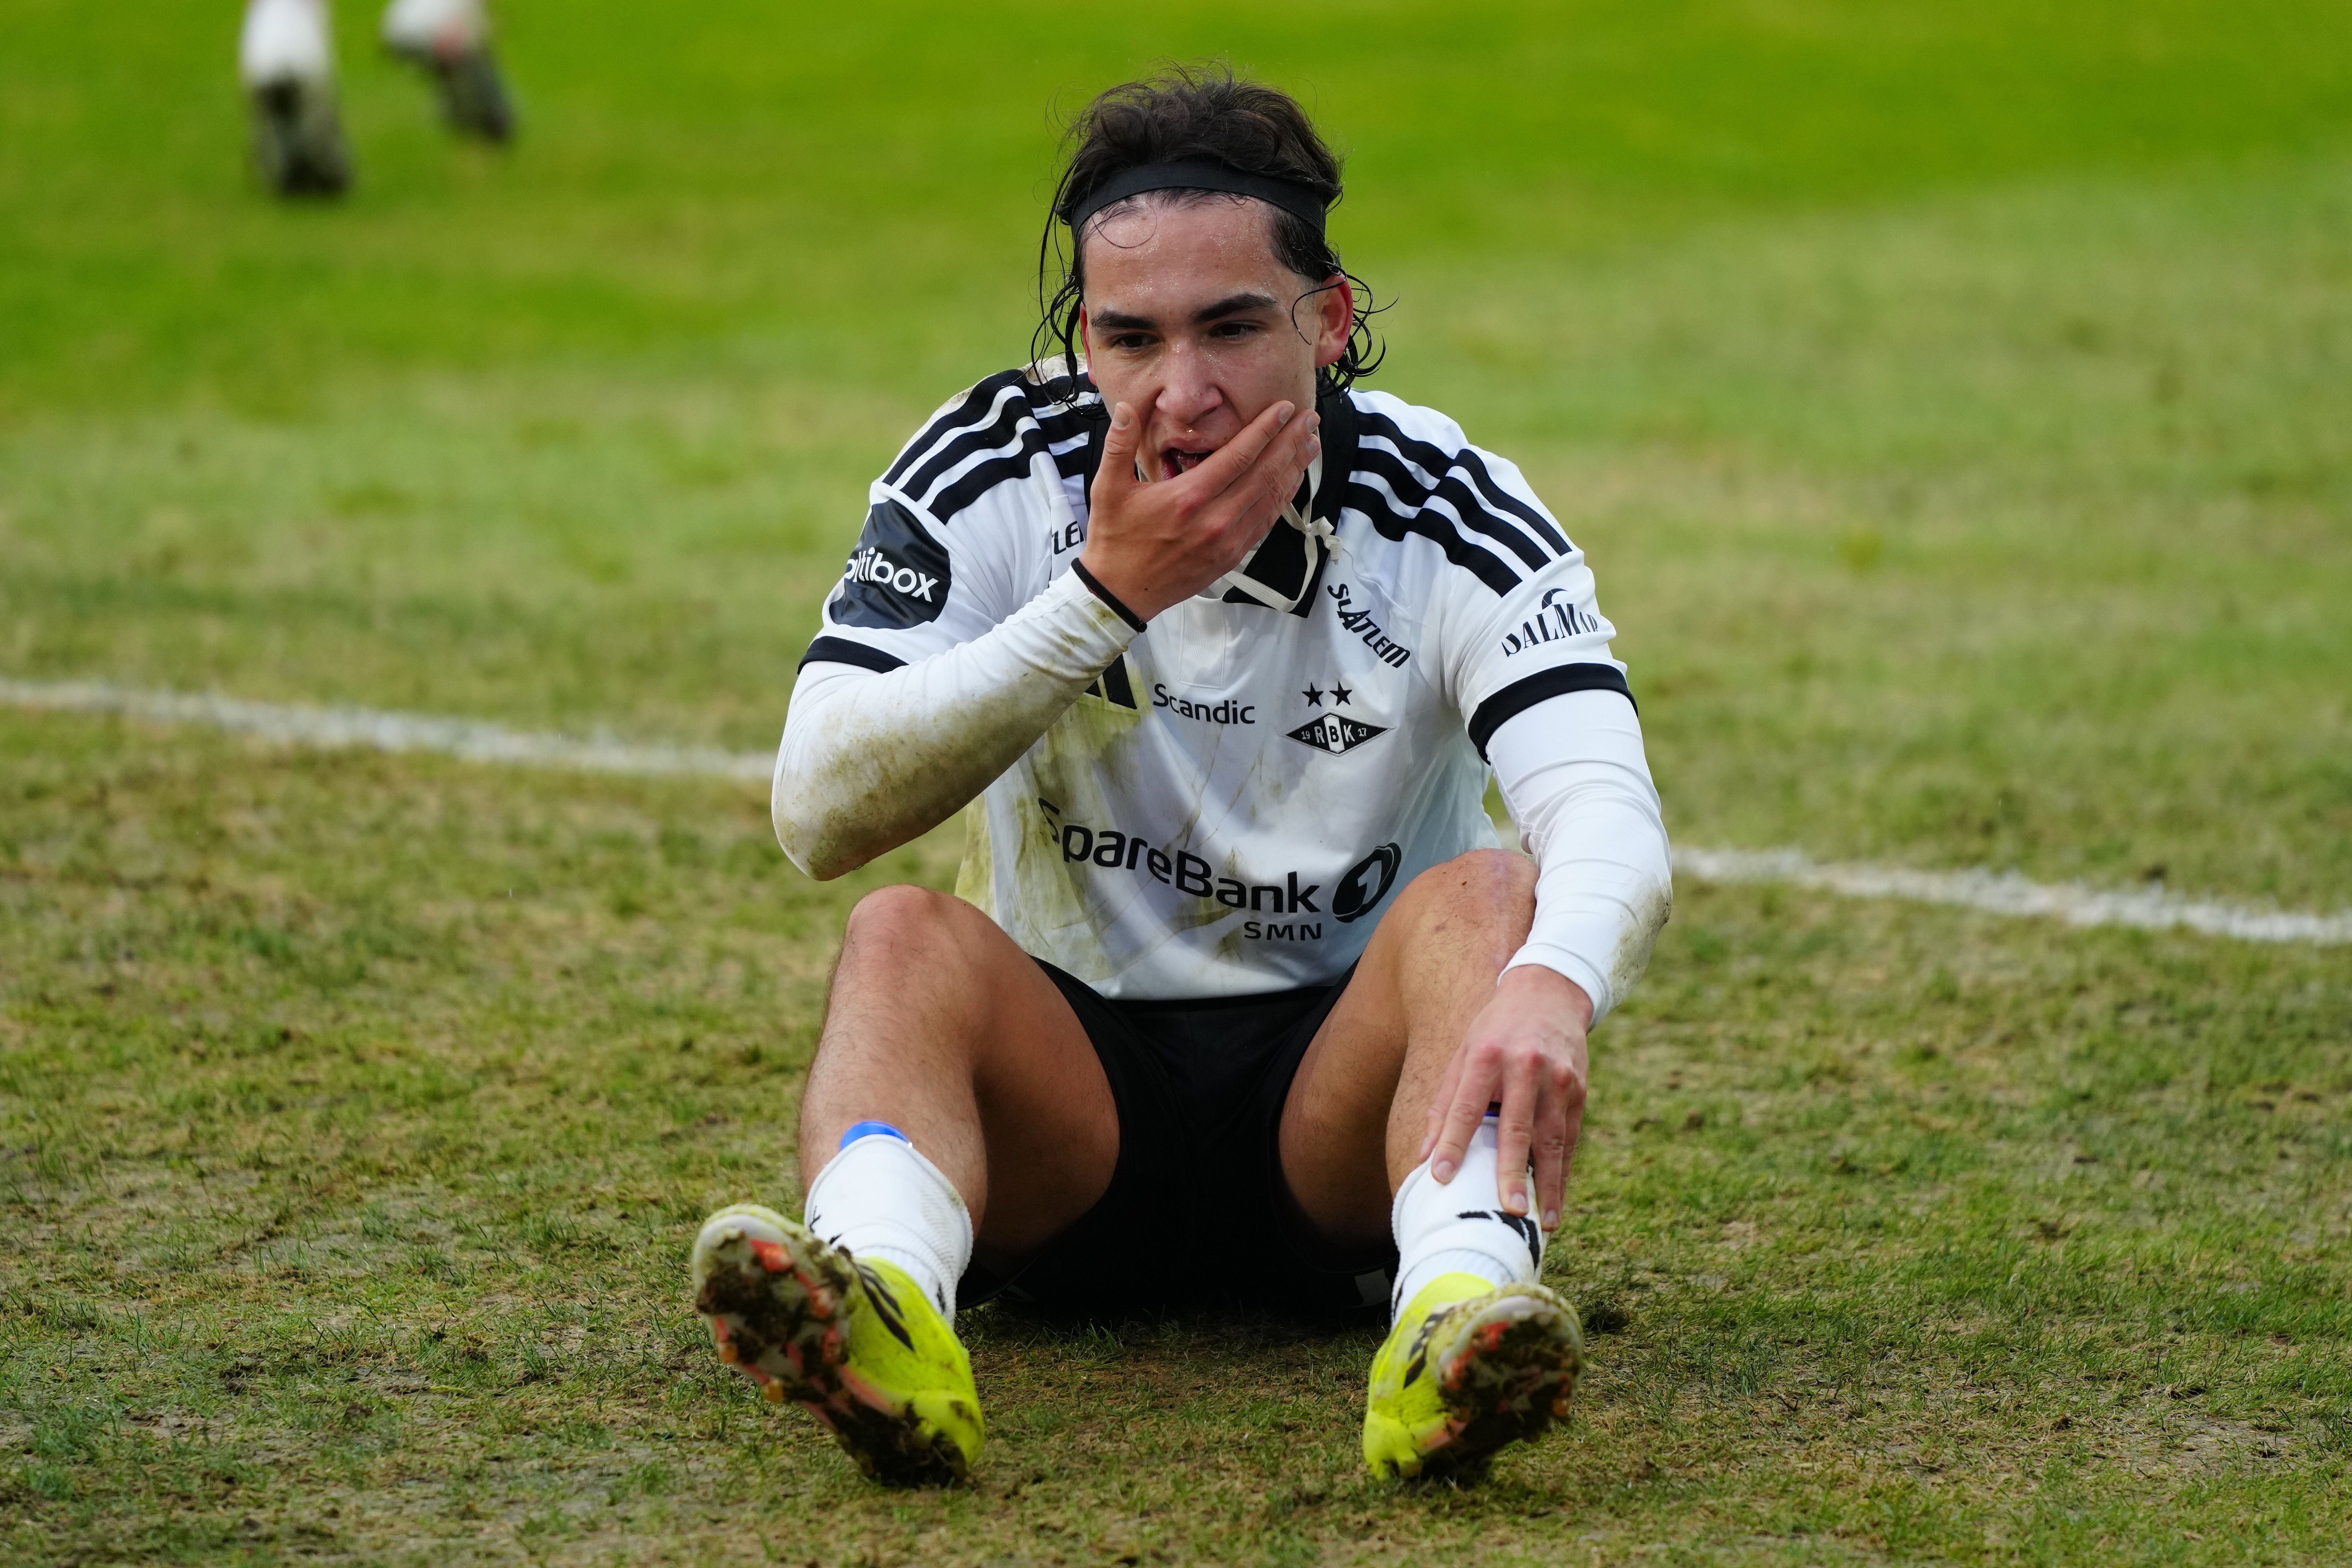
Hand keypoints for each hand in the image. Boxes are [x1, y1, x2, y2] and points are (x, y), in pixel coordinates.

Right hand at [1078, 399, 1320, 621]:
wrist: (1121, 591)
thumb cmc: (1115, 538)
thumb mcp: (1107, 487)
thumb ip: (1120, 443)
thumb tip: (1129, 406)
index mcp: (1188, 497)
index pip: (1238, 456)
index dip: (1265, 430)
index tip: (1283, 408)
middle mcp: (1214, 519)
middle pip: (1264, 474)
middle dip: (1290, 443)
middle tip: (1310, 419)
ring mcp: (1227, 541)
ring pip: (1271, 499)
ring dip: (1293, 469)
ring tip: (1311, 444)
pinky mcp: (1231, 557)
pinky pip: (1265, 523)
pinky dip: (1282, 499)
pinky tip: (1292, 481)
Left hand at [1420, 965, 1592, 1230]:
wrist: (1548, 993)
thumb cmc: (1495, 1031)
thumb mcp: (1463, 1054)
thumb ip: (1443, 1104)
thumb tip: (1425, 1156)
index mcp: (1488, 1056)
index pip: (1466, 1106)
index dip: (1451, 1142)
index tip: (1440, 1178)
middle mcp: (1526, 1066)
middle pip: (1518, 1127)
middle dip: (1513, 1171)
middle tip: (1508, 1210)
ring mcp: (1558, 1079)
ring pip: (1552, 1139)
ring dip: (1549, 1184)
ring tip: (1542, 1221)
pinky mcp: (1579, 1090)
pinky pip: (1570, 1138)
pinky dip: (1564, 1171)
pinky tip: (1557, 1199)